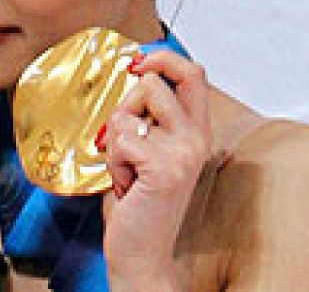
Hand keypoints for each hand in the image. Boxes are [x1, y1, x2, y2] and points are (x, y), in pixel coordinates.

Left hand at [99, 49, 211, 289]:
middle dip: (127, 99)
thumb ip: (145, 115)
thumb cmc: (138, 202)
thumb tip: (131, 71)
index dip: (162, 57)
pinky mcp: (165, 167)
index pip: (193, 72)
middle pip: (158, 81)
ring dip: (115, 137)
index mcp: (196, 131)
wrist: (141, 252)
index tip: (137, 62)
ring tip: (128, 168)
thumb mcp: (145, 148)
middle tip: (125, 132)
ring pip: (130, 110)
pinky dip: (112, 161)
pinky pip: (119, 138)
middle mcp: (196, 138)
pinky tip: (127, 184)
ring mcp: (183, 152)